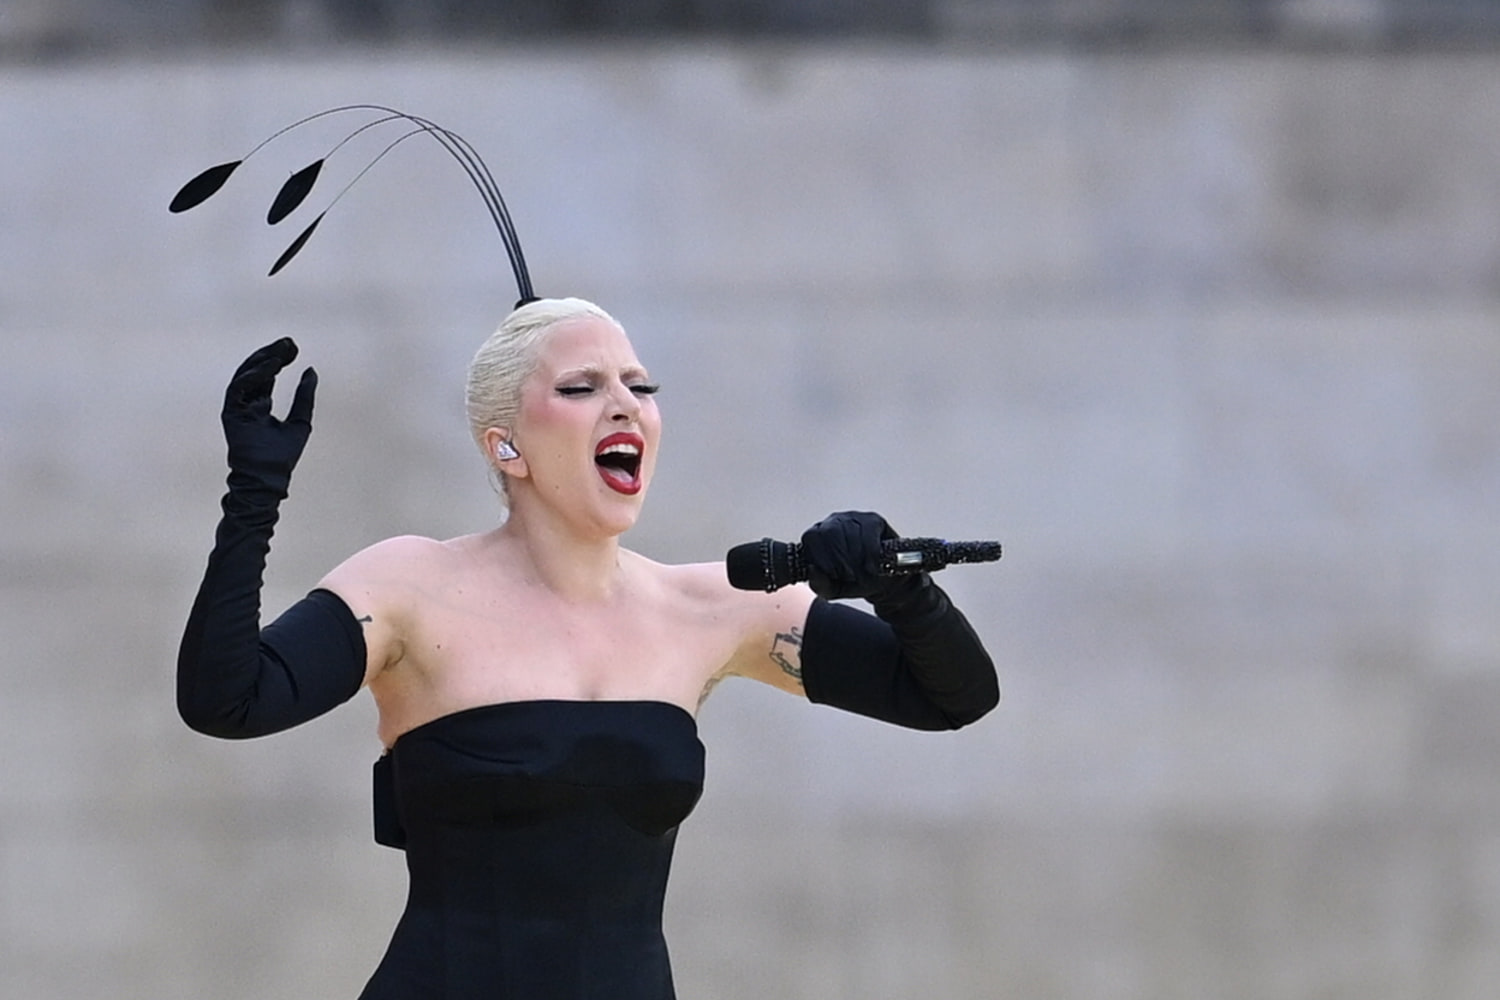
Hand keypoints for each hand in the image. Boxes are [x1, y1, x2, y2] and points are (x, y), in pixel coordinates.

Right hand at [221, 337, 316, 514]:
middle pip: (256, 372)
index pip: (268, 376)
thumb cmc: (283, 456)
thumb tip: (311, 370)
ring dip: (262, 361)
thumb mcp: (301, 421)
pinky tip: (270, 367)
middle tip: (289, 342)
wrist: (270, 478)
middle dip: (271, 355)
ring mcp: (237, 408)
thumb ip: (304, 397)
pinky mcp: (230, 414)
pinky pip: (238, 389)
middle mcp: (247, 404)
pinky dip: (253, 376)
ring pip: (246, 376)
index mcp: (260, 406)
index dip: (279, 360)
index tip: (293, 347)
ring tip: (280, 351)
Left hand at [799, 510, 902, 601]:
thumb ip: (819, 583)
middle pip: (830, 532)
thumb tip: (811, 569)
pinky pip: (868, 532)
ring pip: (850, 531)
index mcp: (817, 535)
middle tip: (849, 576)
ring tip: (861, 574)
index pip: (811, 536)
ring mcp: (853, 517)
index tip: (833, 574)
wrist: (882, 582)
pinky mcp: (872, 520)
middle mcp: (832, 521)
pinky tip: (871, 566)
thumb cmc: (853, 582)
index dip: (821, 556)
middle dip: (840, 558)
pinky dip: (870, 552)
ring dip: (856, 557)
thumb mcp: (833, 589)